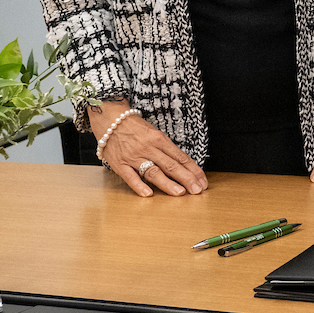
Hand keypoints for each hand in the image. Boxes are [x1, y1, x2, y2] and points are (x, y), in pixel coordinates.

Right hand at [90, 100, 206, 196]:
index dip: (193, 170)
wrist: (110, 119)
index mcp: (160, 139)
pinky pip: (130, 176)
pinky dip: (139, 185)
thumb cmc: (135, 128)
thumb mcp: (154, 134)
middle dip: (186, 179)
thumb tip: (183, 166)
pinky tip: (148, 194)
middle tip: (198, 190)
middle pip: (171, 165)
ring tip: (179, 193)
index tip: (203, 181)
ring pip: (153, 171)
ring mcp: (134, 157)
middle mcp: (149, 148)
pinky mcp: (120, 164)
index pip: (180, 157)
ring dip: (167, 183)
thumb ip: (166, 150)